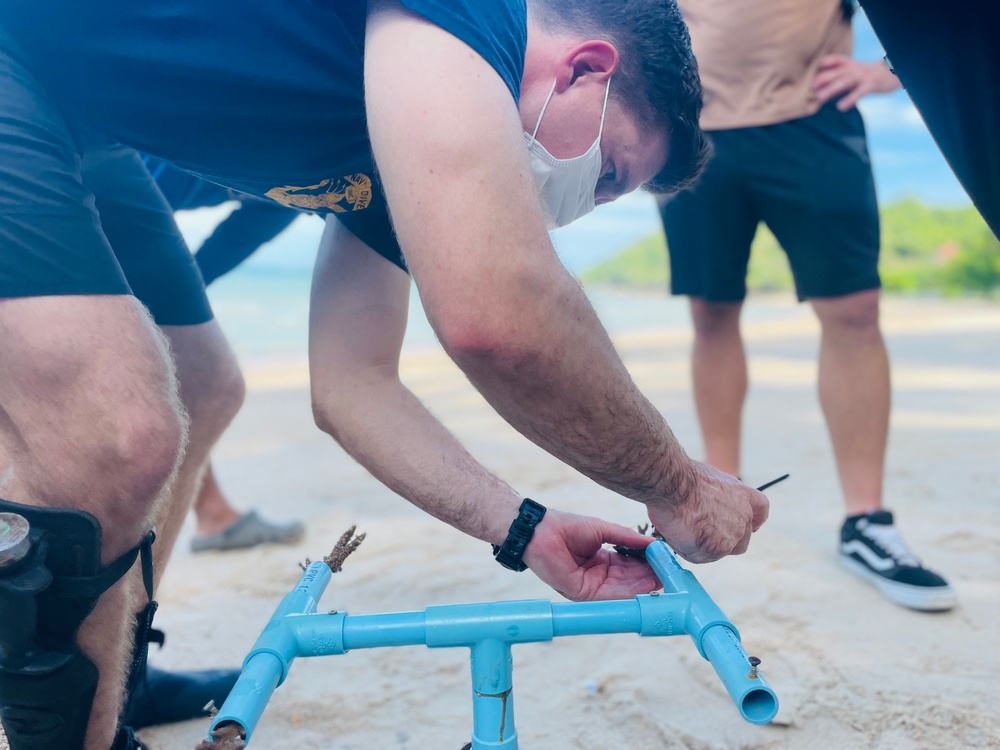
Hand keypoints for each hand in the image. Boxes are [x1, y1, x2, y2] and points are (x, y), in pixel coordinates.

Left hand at [521, 510, 660, 600]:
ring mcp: (590, 585)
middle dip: (649, 577)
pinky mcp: (582, 593)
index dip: (647, 564)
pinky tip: (645, 585)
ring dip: (643, 585)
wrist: (540, 530)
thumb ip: (627, 538)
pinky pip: (610, 594)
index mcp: (601, 560)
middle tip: (670, 574)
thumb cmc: (566, 526)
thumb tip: (653, 543)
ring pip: (622, 589)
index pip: (629, 565)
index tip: (665, 562)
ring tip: (663, 579)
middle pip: (628, 579)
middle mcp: (597, 575)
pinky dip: (629, 591)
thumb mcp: (603, 530)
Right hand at [646, 461, 768, 563]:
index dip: (754, 520)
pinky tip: (677, 534)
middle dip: (723, 541)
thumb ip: (716, 496)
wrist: (674, 485)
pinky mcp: (718, 549)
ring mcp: (733, 535)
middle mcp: (743, 517)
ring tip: (681, 527)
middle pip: (741, 540)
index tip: (749, 526)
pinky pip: (700, 557)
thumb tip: (705, 506)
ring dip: (701, 545)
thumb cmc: (682, 478)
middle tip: (699, 532)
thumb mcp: (708, 478)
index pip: (760, 509)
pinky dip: (687, 550)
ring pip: (719, 551)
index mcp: (741, 494)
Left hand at [813, 54, 901, 110]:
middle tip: (811, 89)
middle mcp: (856, 68)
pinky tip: (841, 107)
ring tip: (820, 98)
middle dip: (823, 79)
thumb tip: (820, 91)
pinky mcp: (872, 84)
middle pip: (837, 72)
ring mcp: (864, 76)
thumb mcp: (856, 72)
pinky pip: (859, 91)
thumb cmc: (872, 75)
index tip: (813, 75)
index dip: (824, 65)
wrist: (897, 71)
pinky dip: (850, 99)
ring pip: (845, 81)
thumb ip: (840, 79)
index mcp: (852, 64)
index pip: (836, 60)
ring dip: (831, 89)